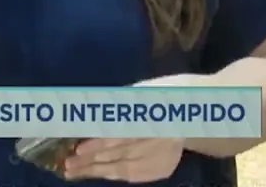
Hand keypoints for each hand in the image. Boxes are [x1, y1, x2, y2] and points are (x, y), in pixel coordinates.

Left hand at [59, 74, 197, 181]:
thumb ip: (120, 104)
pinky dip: (112, 173)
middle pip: (119, 152)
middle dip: (92, 159)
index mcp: (154, 115)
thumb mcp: (144, 91)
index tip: (78, 147)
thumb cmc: (164, 95)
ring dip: (96, 169)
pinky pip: (132, 174)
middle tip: (68, 163)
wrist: (197, 112)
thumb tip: (88, 109)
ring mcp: (161, 157)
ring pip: (123, 166)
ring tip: (73, 170)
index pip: (122, 133)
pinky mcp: (162, 168)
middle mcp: (158, 138)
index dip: (100, 141)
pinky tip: (95, 173)